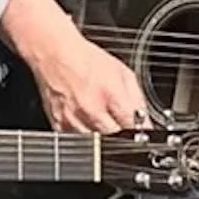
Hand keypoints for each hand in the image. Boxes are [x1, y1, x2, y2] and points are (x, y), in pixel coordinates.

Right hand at [0, 0, 150, 133]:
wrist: (54, 52)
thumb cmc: (86, 59)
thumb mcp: (122, 72)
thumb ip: (137, 99)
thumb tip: (145, 121)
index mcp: (111, 94)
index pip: (133, 128)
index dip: (141, 134)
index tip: (141, 133)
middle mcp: (91, 110)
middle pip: (115, 140)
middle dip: (123, 138)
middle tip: (122, 127)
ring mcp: (73, 120)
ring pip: (96, 146)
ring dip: (104, 139)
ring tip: (102, 121)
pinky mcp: (59, 125)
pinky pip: (78, 142)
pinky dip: (86, 137)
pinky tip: (87, 122)